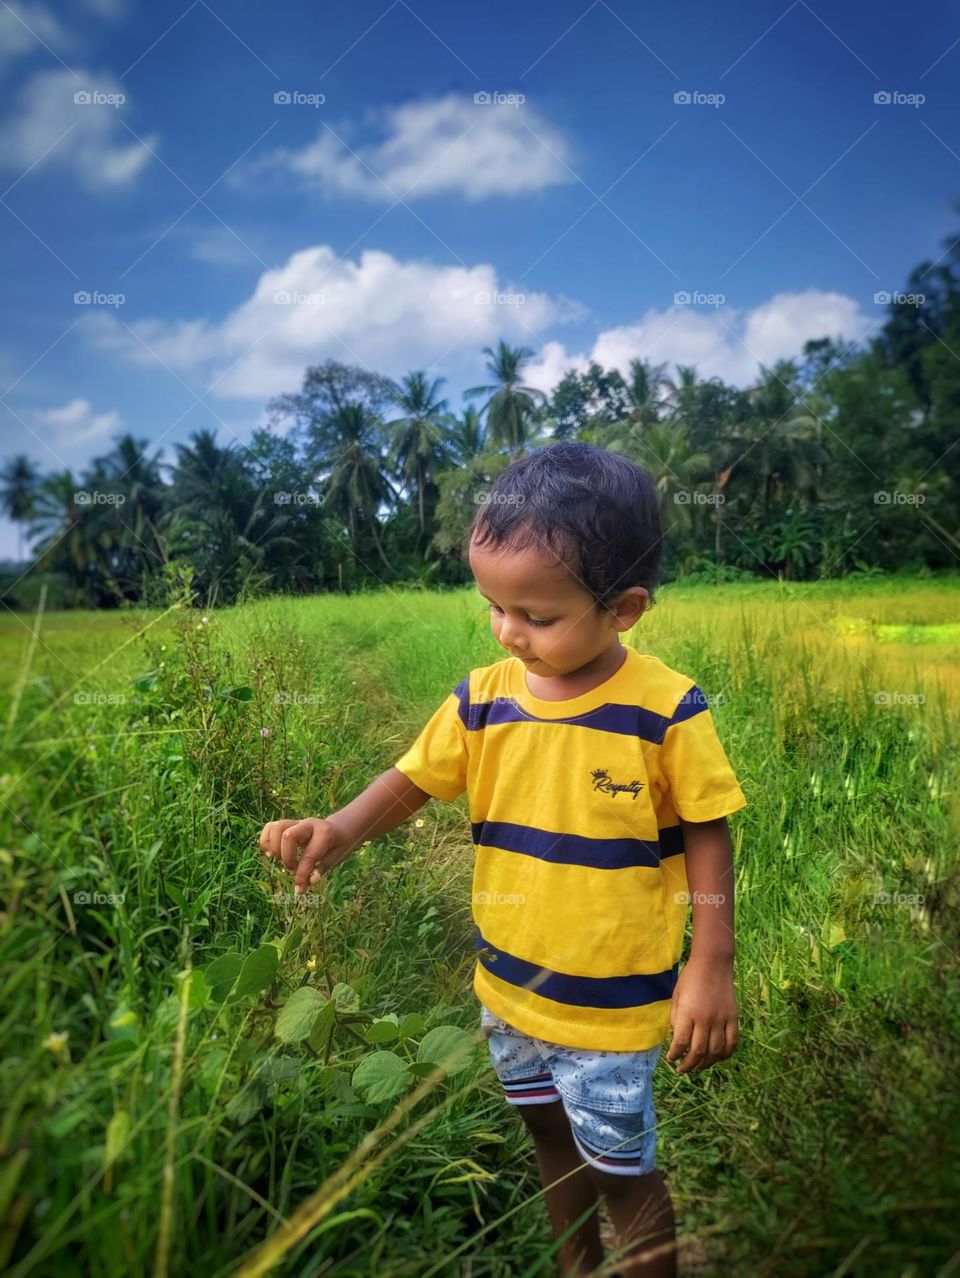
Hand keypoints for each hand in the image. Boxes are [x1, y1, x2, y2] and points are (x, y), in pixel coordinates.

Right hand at [257, 818, 353, 893]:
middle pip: (287, 835)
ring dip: (274, 848)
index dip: (302, 874)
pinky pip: (270, 827)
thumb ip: (322, 869)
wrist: (340, 828)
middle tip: (293, 869)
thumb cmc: (339, 845)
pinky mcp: (288, 824)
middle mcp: (308, 824)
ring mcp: (297, 822)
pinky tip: (272, 854)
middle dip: (287, 858)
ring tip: (279, 860)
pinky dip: (266, 841)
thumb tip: (309, 882)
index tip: (300, 890)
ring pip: (276, 828)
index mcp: (325, 833)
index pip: (309, 854)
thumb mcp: (337, 857)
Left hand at [665, 955, 738, 1074]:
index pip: (681, 1042)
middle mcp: (705, 1019)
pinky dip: (725, 1055)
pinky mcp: (733, 1018)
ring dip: (706, 1064)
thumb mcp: (676, 996)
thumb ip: (676, 1018)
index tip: (670, 1059)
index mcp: (688, 1012)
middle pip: (698, 1052)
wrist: (713, 964)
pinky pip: (732, 1043)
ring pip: (715, 1051)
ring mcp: (721, 1019)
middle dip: (688, 1065)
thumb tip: (676, 1039)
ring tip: (697, 1067)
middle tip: (682, 1069)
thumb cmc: (690, 978)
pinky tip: (718, 1058)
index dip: (675, 1055)